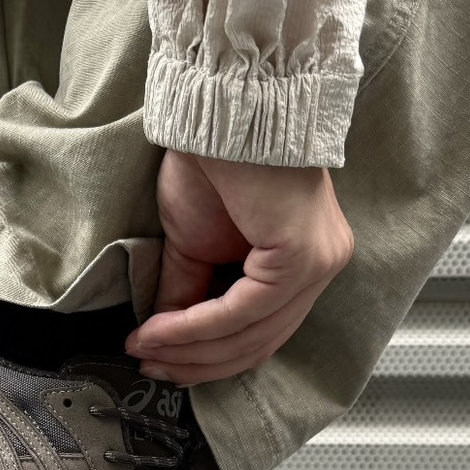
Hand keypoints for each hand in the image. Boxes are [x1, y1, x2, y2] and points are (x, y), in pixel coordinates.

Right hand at [125, 149, 354, 385]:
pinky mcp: (301, 258)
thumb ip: (189, 294)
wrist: (221, 105)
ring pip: (250, 335)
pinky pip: (241, 312)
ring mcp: (318, 263)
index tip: (158, 361)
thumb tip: (166, 341)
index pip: (260, 333)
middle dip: (196, 362)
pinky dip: (194, 328)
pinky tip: (159, 330)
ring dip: (189, 350)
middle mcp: (322, 265)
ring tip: (146, 348)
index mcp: (304, 262)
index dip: (206, 358)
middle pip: (258, 344)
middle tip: (149, 364)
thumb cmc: (213, 159)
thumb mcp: (193, 244)